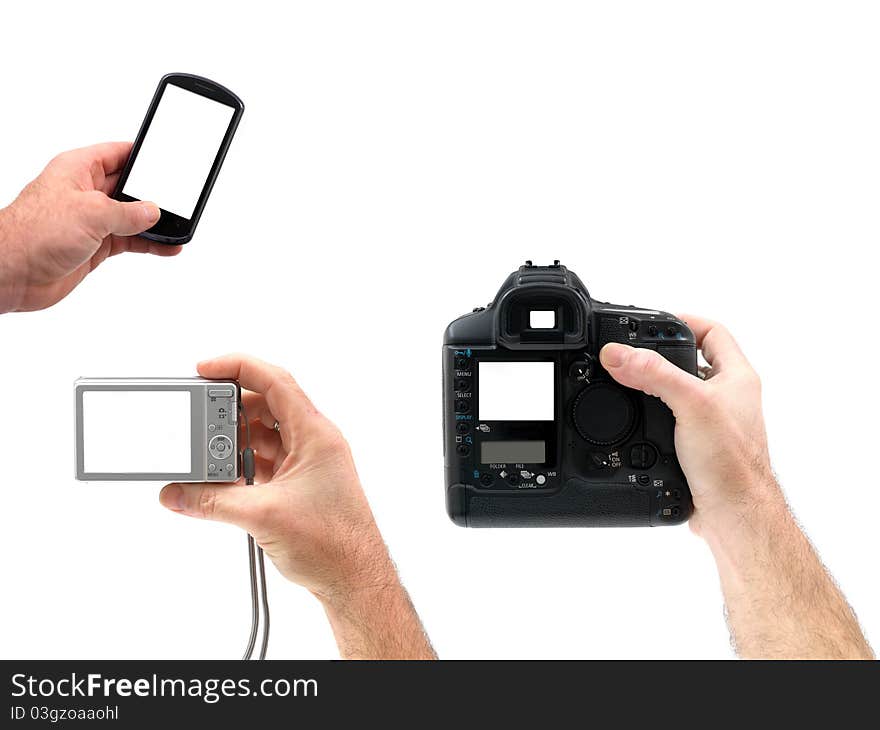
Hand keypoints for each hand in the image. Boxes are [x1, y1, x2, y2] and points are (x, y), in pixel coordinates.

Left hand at [0, 142, 178, 312]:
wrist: (14, 271)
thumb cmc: (34, 232)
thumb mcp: (92, 212)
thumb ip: (128, 212)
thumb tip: (153, 212)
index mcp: (79, 169)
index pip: (118, 153)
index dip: (143, 156)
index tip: (166, 161)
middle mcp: (86, 192)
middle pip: (129, 186)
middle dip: (153, 194)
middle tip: (177, 201)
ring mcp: (91, 220)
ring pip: (132, 217)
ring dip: (154, 223)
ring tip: (178, 227)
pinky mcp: (95, 245)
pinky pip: (130, 240)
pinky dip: (149, 244)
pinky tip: (166, 247)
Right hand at [159, 354, 434, 657]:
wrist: (354, 580)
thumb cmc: (333, 544)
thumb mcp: (262, 517)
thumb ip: (212, 502)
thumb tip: (177, 493)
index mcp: (315, 434)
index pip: (275, 381)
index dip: (238, 367)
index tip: (205, 369)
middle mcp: (313, 442)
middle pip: (266, 406)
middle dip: (229, 409)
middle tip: (198, 421)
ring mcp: (307, 463)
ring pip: (264, 435)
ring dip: (234, 441)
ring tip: (208, 456)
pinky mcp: (299, 485)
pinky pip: (265, 461)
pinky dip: (241, 465)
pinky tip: (222, 479)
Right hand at [600, 317, 871, 657]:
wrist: (734, 518)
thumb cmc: (733, 466)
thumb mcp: (692, 406)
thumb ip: (655, 375)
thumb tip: (619, 353)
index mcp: (738, 378)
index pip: (713, 332)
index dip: (683, 319)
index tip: (651, 321)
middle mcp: (728, 398)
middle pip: (690, 360)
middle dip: (659, 354)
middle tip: (630, 352)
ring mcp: (713, 423)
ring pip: (677, 392)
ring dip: (651, 386)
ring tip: (626, 381)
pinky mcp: (696, 448)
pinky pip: (668, 421)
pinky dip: (648, 417)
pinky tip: (633, 421)